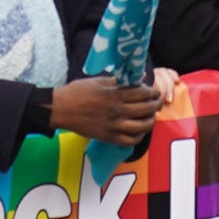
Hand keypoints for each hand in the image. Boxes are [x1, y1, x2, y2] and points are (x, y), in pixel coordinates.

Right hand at [46, 78, 164, 144]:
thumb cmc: (78, 91)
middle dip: (155, 105)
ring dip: (150, 121)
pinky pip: (130, 141)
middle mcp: (117, 111)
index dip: (152, 92)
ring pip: (141, 127)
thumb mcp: (99, 81)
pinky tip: (139, 131)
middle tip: (157, 102)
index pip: (142, 93)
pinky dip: (138, 136)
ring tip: (151, 116)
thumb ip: (119, 81)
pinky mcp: (108, 138)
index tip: (154, 91)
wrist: (60, 109)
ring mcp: (113, 126)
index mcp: (115, 94)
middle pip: (146, 109)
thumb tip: (137, 77)